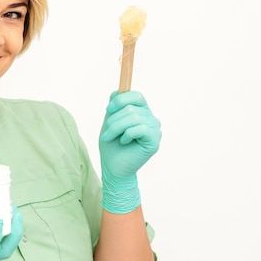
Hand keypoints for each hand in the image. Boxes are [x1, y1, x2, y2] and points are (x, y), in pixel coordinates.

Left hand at [99, 91, 160, 213]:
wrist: (113, 168)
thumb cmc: (112, 146)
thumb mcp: (110, 122)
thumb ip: (115, 107)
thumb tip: (117, 91)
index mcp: (142, 112)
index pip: (137, 96)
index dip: (121, 100)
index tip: (108, 110)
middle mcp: (151, 119)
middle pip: (131, 108)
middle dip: (114, 120)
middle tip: (106, 133)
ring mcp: (154, 130)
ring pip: (134, 118)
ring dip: (116, 128)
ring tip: (110, 138)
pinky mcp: (154, 141)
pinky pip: (140, 129)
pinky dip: (126, 135)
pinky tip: (124, 142)